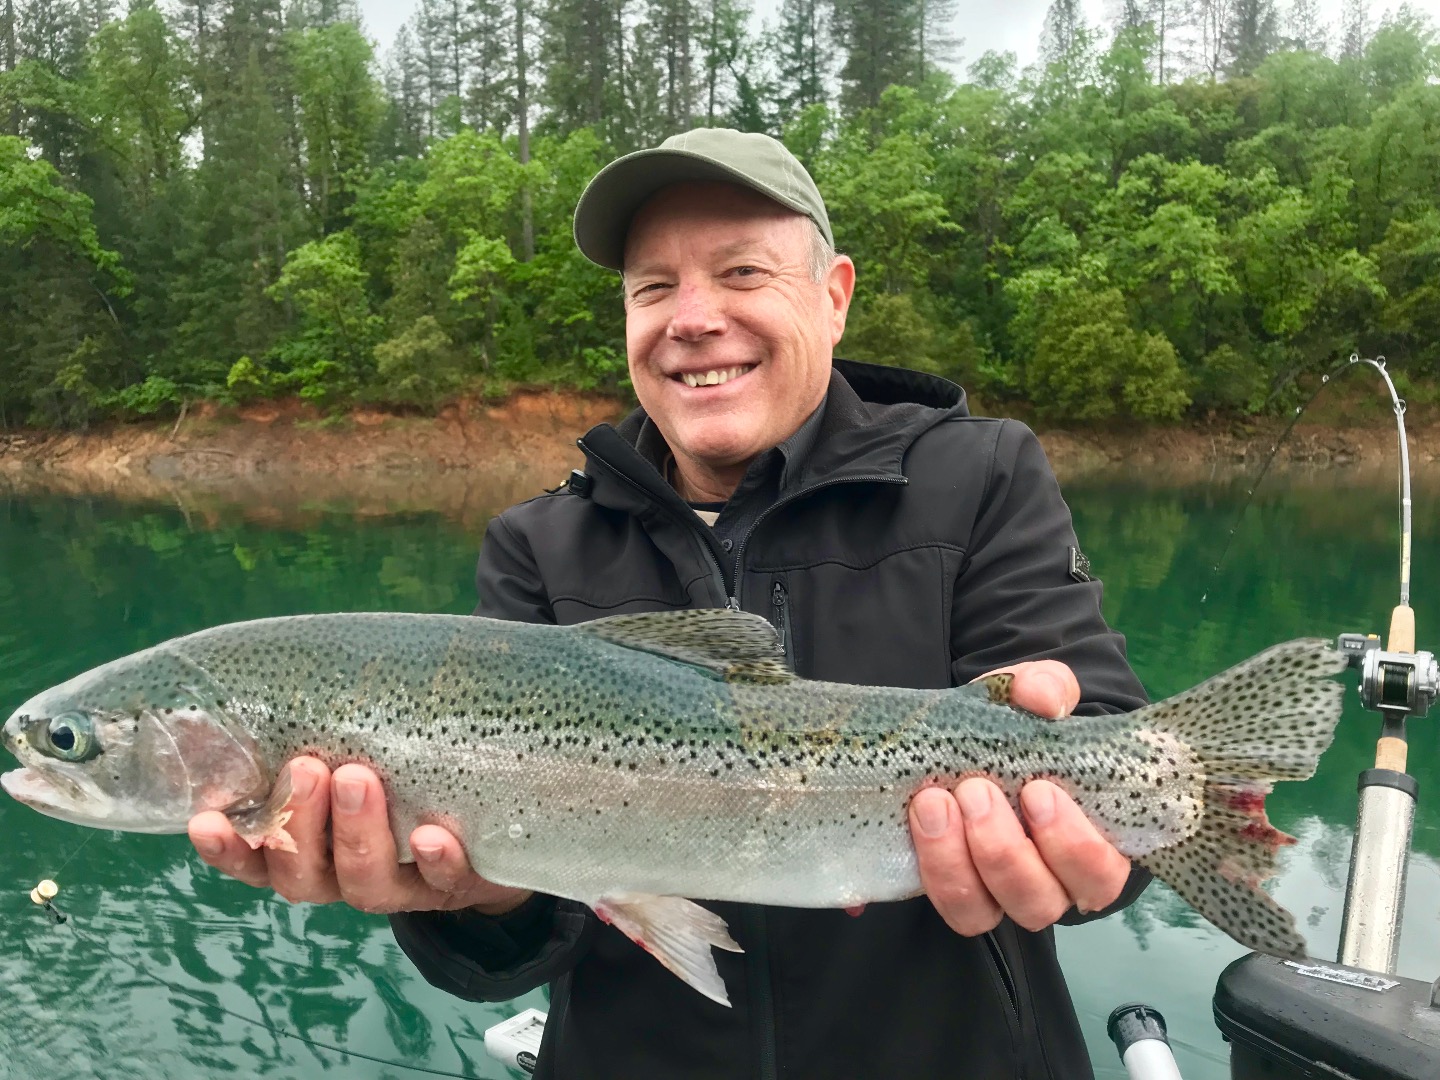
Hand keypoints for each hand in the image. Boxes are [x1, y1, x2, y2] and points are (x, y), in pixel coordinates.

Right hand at [188, 757, 529, 915]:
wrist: (493, 823)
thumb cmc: (401, 774)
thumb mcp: (357, 752)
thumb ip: (314, 732)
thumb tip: (257, 680)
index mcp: (310, 850)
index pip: (256, 859)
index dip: (228, 848)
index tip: (206, 820)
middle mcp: (345, 875)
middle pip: (304, 874)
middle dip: (299, 824)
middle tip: (305, 768)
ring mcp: (401, 883)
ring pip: (366, 881)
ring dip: (357, 832)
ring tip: (358, 778)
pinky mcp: (455, 881)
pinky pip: (443, 881)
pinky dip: (436, 862)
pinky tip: (431, 838)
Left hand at [908, 660, 1132, 934]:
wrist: (977, 733)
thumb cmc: (1025, 724)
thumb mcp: (1037, 695)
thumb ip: (1047, 687)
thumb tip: (1041, 698)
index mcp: (1093, 844)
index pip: (1102, 872)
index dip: (1074, 845)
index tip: (1038, 790)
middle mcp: (1052, 883)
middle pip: (1040, 900)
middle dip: (1004, 850)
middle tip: (977, 790)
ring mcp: (1000, 895)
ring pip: (985, 911)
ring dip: (957, 861)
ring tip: (936, 803)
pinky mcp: (957, 894)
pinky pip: (947, 904)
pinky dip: (929, 867)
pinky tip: (916, 822)